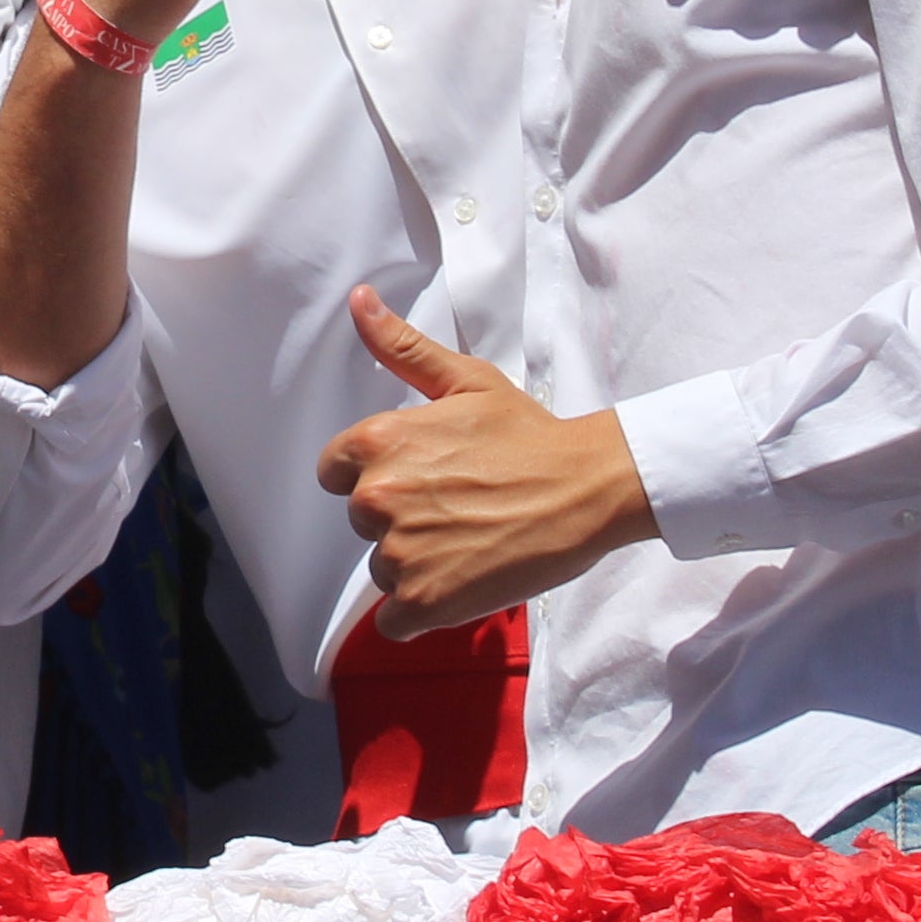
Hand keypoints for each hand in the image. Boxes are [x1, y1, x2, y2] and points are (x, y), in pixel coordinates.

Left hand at [317, 288, 657, 631]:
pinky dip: (425, 609)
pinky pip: (397, 620)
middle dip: (402, 519)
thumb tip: (359, 301)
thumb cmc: (529, 434)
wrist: (586, 488)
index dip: (375, 476)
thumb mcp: (465, 381)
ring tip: (471, 541)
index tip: (420, 477)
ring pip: (384, 570)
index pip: (335, 473)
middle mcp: (377, 497)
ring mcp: (400, 553)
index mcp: (377, 443)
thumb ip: (402, 348)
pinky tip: (464, 581)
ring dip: (418, 565)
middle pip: (364, 522)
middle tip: (460, 507)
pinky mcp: (424, 601)